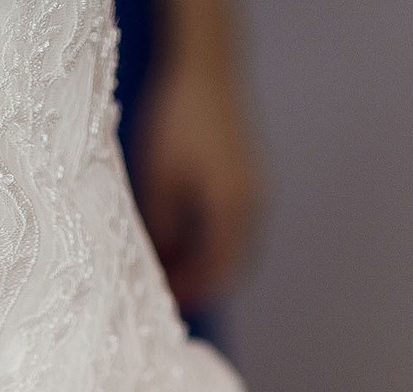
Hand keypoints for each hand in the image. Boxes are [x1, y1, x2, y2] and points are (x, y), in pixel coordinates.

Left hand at [129, 28, 260, 310]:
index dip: (191, 289)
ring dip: (206, 261)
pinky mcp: (248, 177)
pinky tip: (182, 238)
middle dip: (202, 282)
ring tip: (171, 268)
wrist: (206, 68)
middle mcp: (251, 203)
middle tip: (170, 294)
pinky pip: (234, 224)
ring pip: (235, 245)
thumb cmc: (177, 118)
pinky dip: (212, 240)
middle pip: (233, 263)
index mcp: (231, 207)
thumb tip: (160, 262)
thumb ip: (161, 226)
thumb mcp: (158, 178)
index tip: (165, 302)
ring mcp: (254, 190)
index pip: (216, 269)